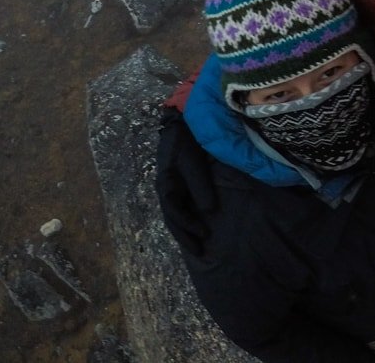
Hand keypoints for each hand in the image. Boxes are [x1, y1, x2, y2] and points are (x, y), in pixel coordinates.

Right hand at [155, 107, 216, 251]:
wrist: (183, 122)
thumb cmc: (186, 140)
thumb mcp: (192, 161)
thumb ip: (199, 184)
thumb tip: (208, 210)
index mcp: (166, 185)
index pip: (174, 212)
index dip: (187, 226)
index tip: (203, 235)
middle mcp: (167, 189)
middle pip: (173, 218)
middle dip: (185, 236)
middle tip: (200, 252)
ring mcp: (173, 187)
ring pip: (177, 215)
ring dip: (186, 230)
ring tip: (199, 245)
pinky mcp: (181, 184)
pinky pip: (183, 206)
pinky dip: (189, 219)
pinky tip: (198, 226)